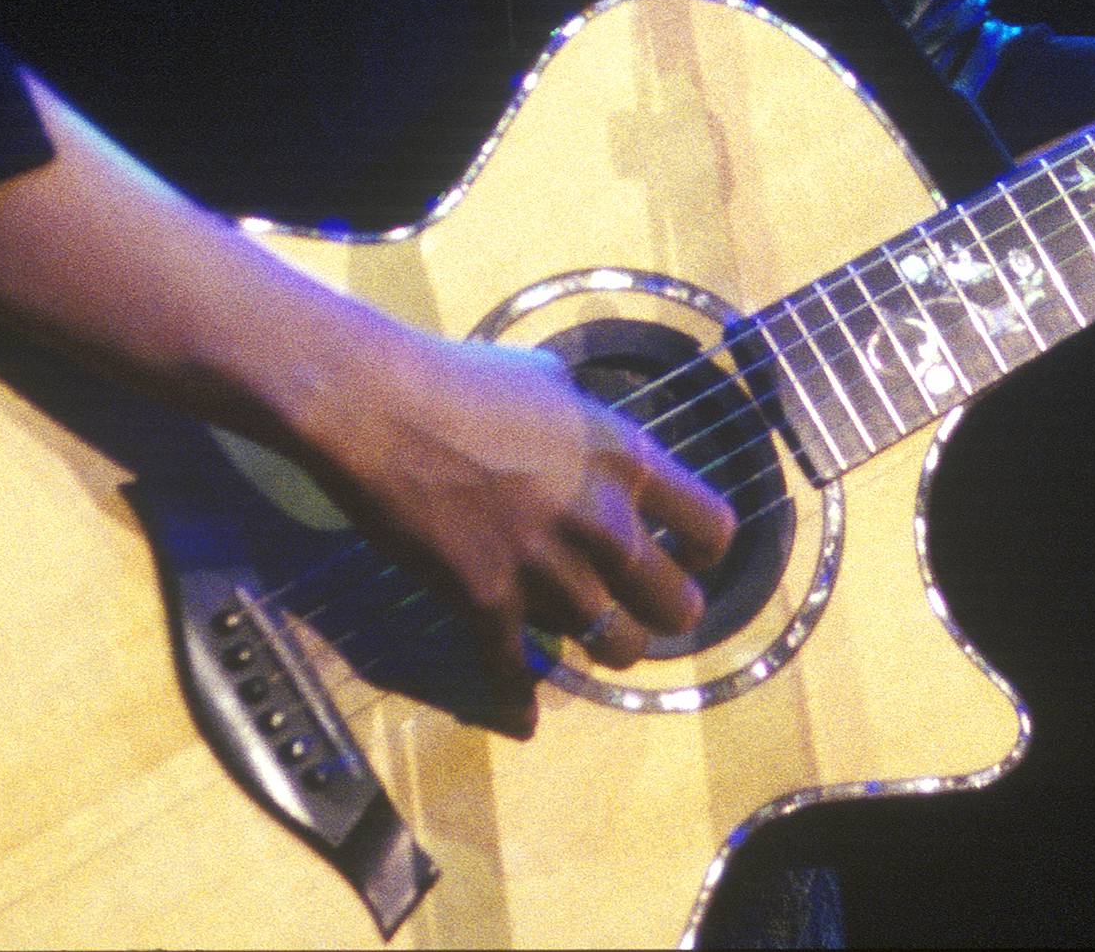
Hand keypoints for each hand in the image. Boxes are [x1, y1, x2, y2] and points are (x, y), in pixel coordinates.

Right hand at [299, 326, 738, 678]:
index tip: (684, 553)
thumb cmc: (462, 378)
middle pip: (677, 609)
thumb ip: (584, 426)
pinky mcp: (489, 605)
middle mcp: (603, 524)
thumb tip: (587, 440)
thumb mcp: (550, 382)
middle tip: (639, 605)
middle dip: (662, 613)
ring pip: (613, 648)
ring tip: (589, 635)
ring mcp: (547, 571)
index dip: (703, 550)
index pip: (713, 528)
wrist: (381, 407)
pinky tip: (523, 716)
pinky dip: (518, 700)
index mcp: (625, 461)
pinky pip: (516, 676)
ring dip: (602, 645)